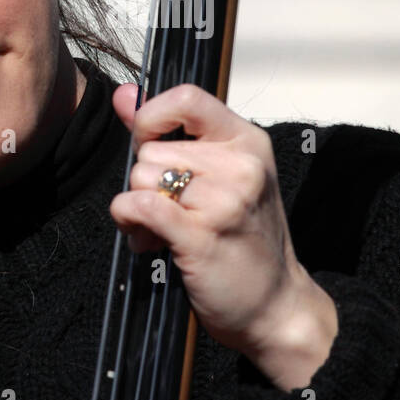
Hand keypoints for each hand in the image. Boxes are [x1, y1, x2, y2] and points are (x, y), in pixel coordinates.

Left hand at [108, 82, 337, 391]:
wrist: (276, 306)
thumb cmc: (247, 241)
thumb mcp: (222, 176)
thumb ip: (169, 131)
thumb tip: (123, 94)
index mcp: (248, 142)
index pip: (186, 97)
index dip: (152, 116)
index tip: (150, 143)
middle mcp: (241, 166)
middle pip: (152, 148)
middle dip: (147, 181)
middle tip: (170, 210)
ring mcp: (224, 201)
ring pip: (141, 178)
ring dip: (138, 207)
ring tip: (165, 230)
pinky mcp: (201, 236)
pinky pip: (139, 207)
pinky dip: (129, 221)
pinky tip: (147, 239)